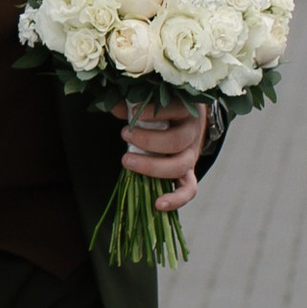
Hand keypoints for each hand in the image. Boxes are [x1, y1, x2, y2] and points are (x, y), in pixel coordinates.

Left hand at [110, 95, 207, 218]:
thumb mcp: (152, 103)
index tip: (132, 111)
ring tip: (127, 161)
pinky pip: (189, 190)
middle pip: (177, 140)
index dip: (154, 112)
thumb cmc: (163, 111)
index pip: (176, 109)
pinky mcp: (188, 173)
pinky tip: (158, 204)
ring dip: (152, 166)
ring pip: (180, 165)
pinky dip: (176, 199)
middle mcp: (192, 133)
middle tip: (125, 135)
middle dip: (148, 140)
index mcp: (186, 110)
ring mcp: (191, 155)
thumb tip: (113, 105)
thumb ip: (133, 104)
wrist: (185, 122)